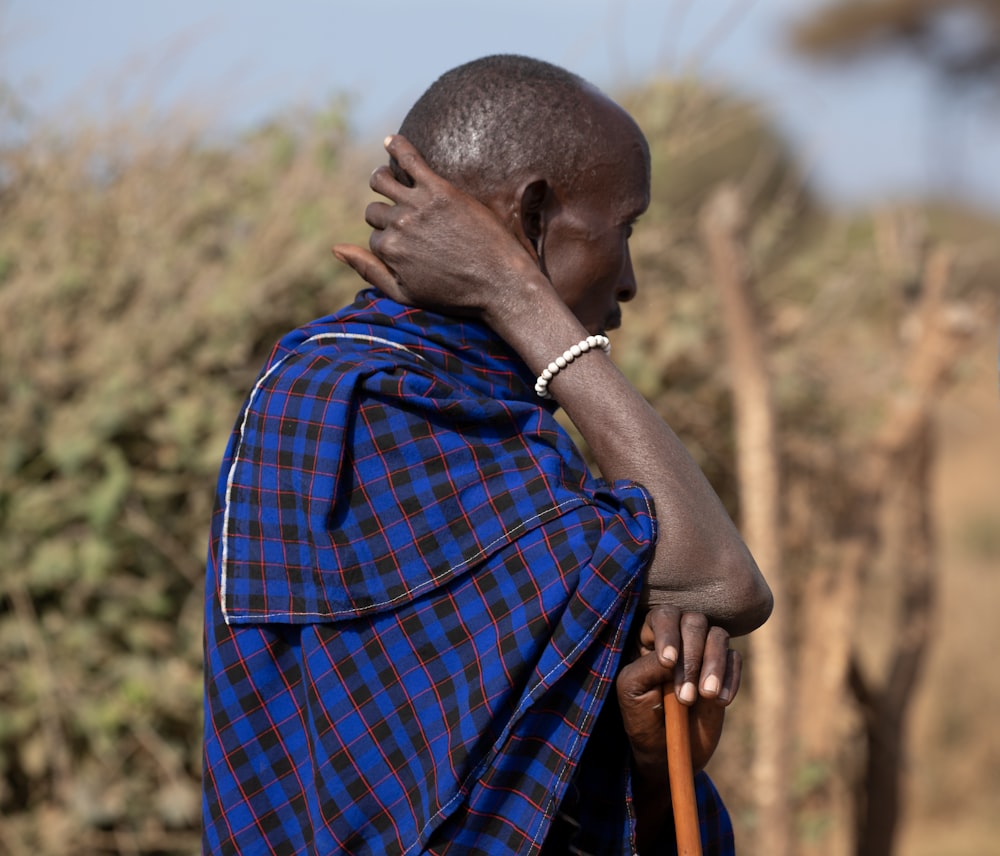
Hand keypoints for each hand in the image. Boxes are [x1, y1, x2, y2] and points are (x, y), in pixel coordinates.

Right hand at [332, 135, 544, 320]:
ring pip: (382, 181)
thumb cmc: (455, 295)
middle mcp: (399, 225)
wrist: (501, 284)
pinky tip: (391, 140)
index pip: (374, 237)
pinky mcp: (441, 190)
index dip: (389, 243)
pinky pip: (410, 159)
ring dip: (382, 181)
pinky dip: (397, 147)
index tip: (410, 248)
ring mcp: (419, 205)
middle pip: (376, 210)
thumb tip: (335, 248)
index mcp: (389, 251)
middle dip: (387, 215)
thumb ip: (368, 271)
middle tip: (410, 223)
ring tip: (392, 183)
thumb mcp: (405, 293)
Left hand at [616, 606, 740, 776]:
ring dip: (713, 664)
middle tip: (685, 696)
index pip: (662, 615)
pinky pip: (735, 658)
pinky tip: (720, 701)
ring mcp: (703, 653)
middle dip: (692, 656)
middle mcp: (678, 639)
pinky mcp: (724, 670)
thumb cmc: (642, 718)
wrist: (667, 753)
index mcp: (650, 638)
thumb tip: (676, 656)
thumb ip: (647, 667)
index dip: (668, 633)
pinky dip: (730, 678)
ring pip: (718, 635)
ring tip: (706, 696)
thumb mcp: (631, 692)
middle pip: (693, 621)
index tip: (667, 662)